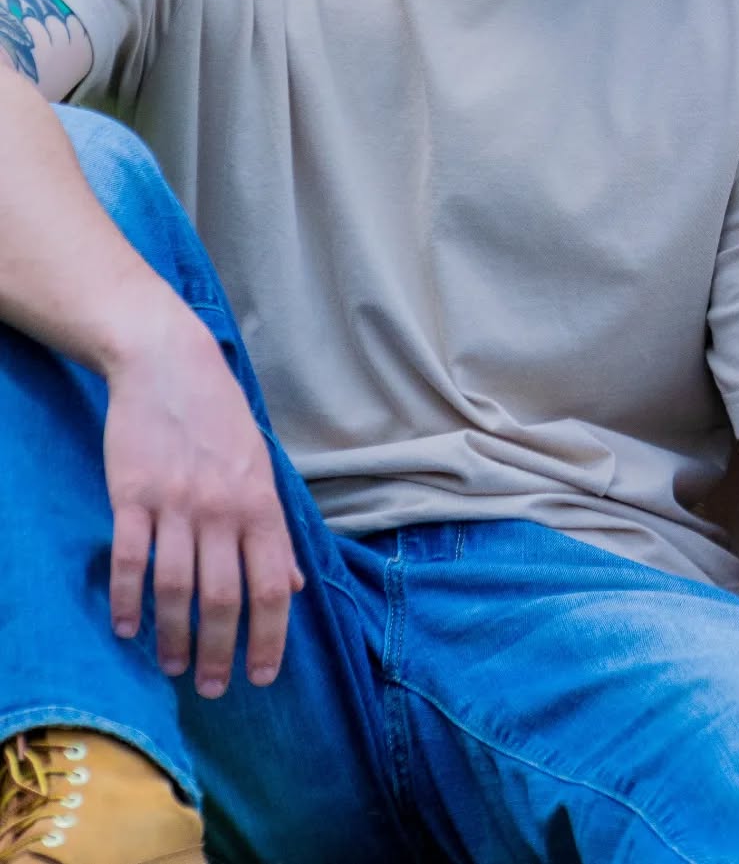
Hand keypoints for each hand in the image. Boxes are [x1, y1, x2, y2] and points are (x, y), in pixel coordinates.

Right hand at [103, 312, 302, 698]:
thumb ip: (276, 530)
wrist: (169, 364)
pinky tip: (127, 628)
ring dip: (175, 637)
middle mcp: (223, 510)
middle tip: (216, 688)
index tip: (262, 676)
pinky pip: (131, 561)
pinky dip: (128, 602)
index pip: (271, 587)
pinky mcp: (133, 496)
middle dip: (222, 652)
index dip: (269, 639)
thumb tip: (295, 585)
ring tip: (174, 667)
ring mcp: (176, 504)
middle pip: (225, 598)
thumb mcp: (261, 467)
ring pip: (177, 589)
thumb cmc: (220, 418)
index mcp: (260, 504)